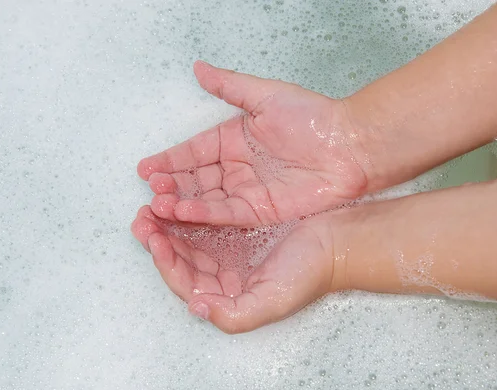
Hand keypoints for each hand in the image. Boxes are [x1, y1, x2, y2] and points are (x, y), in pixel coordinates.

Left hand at [131, 205, 342, 333]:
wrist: (336, 243)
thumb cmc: (308, 273)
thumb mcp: (272, 301)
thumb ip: (235, 315)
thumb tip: (196, 308)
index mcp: (227, 295)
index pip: (185, 283)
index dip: (165, 262)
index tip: (154, 238)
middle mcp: (223, 275)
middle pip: (180, 259)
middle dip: (158, 239)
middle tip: (143, 217)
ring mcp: (228, 250)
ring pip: (187, 238)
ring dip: (168, 223)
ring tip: (153, 204)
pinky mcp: (236, 227)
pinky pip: (204, 220)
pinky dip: (188, 211)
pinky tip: (177, 199)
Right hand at [138, 61, 369, 226]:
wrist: (349, 147)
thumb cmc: (314, 118)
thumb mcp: (266, 95)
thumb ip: (229, 86)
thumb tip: (198, 69)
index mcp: (234, 139)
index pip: (194, 152)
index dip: (170, 160)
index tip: (146, 168)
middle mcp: (237, 167)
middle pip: (196, 179)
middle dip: (171, 185)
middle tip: (150, 190)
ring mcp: (247, 191)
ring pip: (207, 199)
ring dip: (181, 203)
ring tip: (157, 204)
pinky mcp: (260, 212)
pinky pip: (226, 214)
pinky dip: (204, 214)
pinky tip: (183, 212)